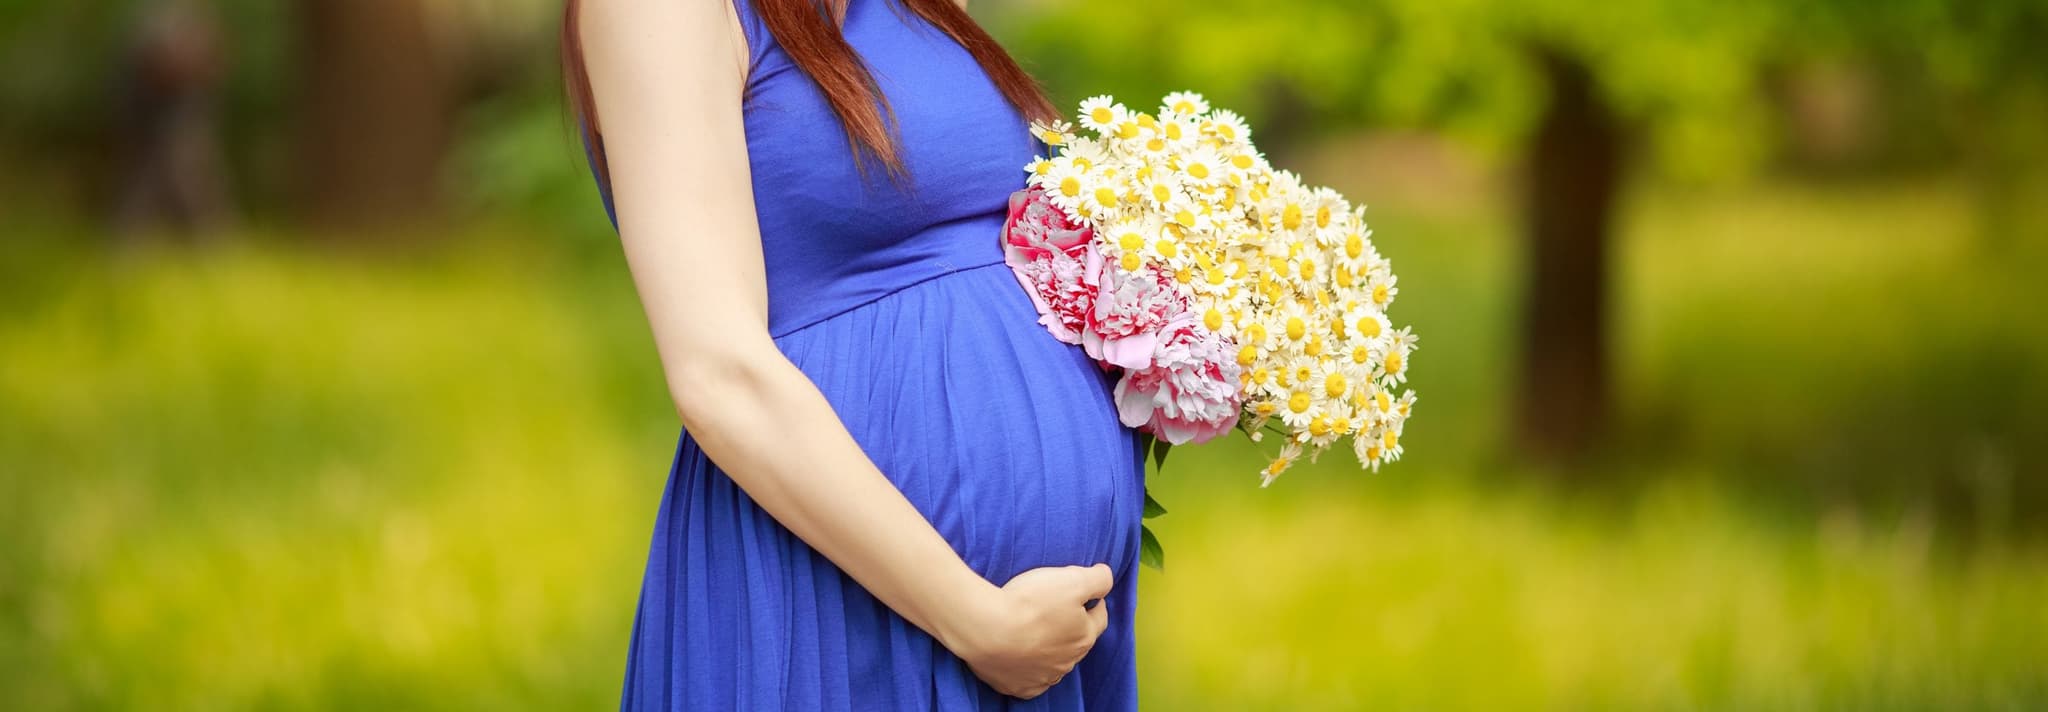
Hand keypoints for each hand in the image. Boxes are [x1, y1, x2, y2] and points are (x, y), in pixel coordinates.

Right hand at [942, 564, 1113, 699]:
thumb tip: (1107, 577)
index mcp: (1084, 636)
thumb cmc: (1029, 603)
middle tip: (1054, 608)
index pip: (1099, 617)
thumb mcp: (1072, 579)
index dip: (1094, 601)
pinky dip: (1029, 668)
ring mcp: (1043, 677)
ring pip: (1054, 661)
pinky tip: (1020, 655)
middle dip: (1071, 625)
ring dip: (1049, 647)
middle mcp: (1068, 662)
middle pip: (1077, 640)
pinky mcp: (1018, 687)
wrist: (985, 629)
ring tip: (1033, 628)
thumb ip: (1099, 578)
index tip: (1086, 593)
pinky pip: (1030, 679)